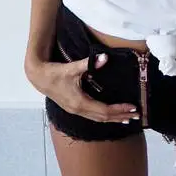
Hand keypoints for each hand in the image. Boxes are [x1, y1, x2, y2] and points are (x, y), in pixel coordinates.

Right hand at [25, 53, 139, 123]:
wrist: (39, 77)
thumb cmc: (55, 72)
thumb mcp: (72, 68)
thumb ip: (89, 63)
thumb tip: (105, 57)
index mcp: (80, 103)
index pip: (104, 110)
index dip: (119, 110)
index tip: (132, 108)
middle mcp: (79, 110)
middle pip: (103, 118)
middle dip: (120, 116)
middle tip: (137, 115)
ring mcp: (76, 111)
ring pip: (98, 118)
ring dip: (113, 118)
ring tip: (127, 118)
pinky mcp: (74, 108)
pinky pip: (93, 116)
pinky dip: (104, 116)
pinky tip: (110, 115)